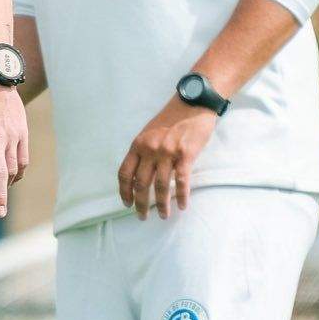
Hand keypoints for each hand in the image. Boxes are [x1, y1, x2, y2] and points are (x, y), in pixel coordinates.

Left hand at [118, 97, 217, 218]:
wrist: (194, 102)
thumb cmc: (172, 117)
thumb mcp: (149, 132)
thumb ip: (143, 150)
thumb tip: (139, 173)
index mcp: (138, 144)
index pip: (125, 173)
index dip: (124, 191)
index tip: (126, 203)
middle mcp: (150, 149)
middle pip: (141, 183)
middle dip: (140, 204)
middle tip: (142, 216)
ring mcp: (167, 152)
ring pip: (161, 186)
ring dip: (162, 205)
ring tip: (163, 215)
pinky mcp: (185, 154)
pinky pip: (182, 181)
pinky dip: (181, 196)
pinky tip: (182, 206)